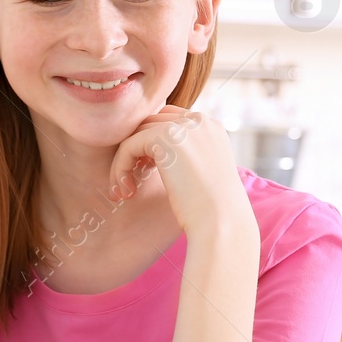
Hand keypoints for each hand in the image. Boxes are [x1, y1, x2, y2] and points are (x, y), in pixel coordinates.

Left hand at [107, 106, 254, 237]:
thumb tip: (155, 154)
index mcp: (211, 128)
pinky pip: (129, 146)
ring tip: (124, 191)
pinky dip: (120, 167)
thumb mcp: (202, 173)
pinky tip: (126, 192)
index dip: (151, 144)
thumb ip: (185, 156)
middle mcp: (200, 121)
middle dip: (135, 152)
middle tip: (127, 183)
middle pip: (150, 123)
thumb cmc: (212, 209)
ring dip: (124, 162)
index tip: (145, 173)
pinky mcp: (166, 137)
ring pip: (136, 135)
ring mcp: (184, 126)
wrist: (221, 221)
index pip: (169, 120)